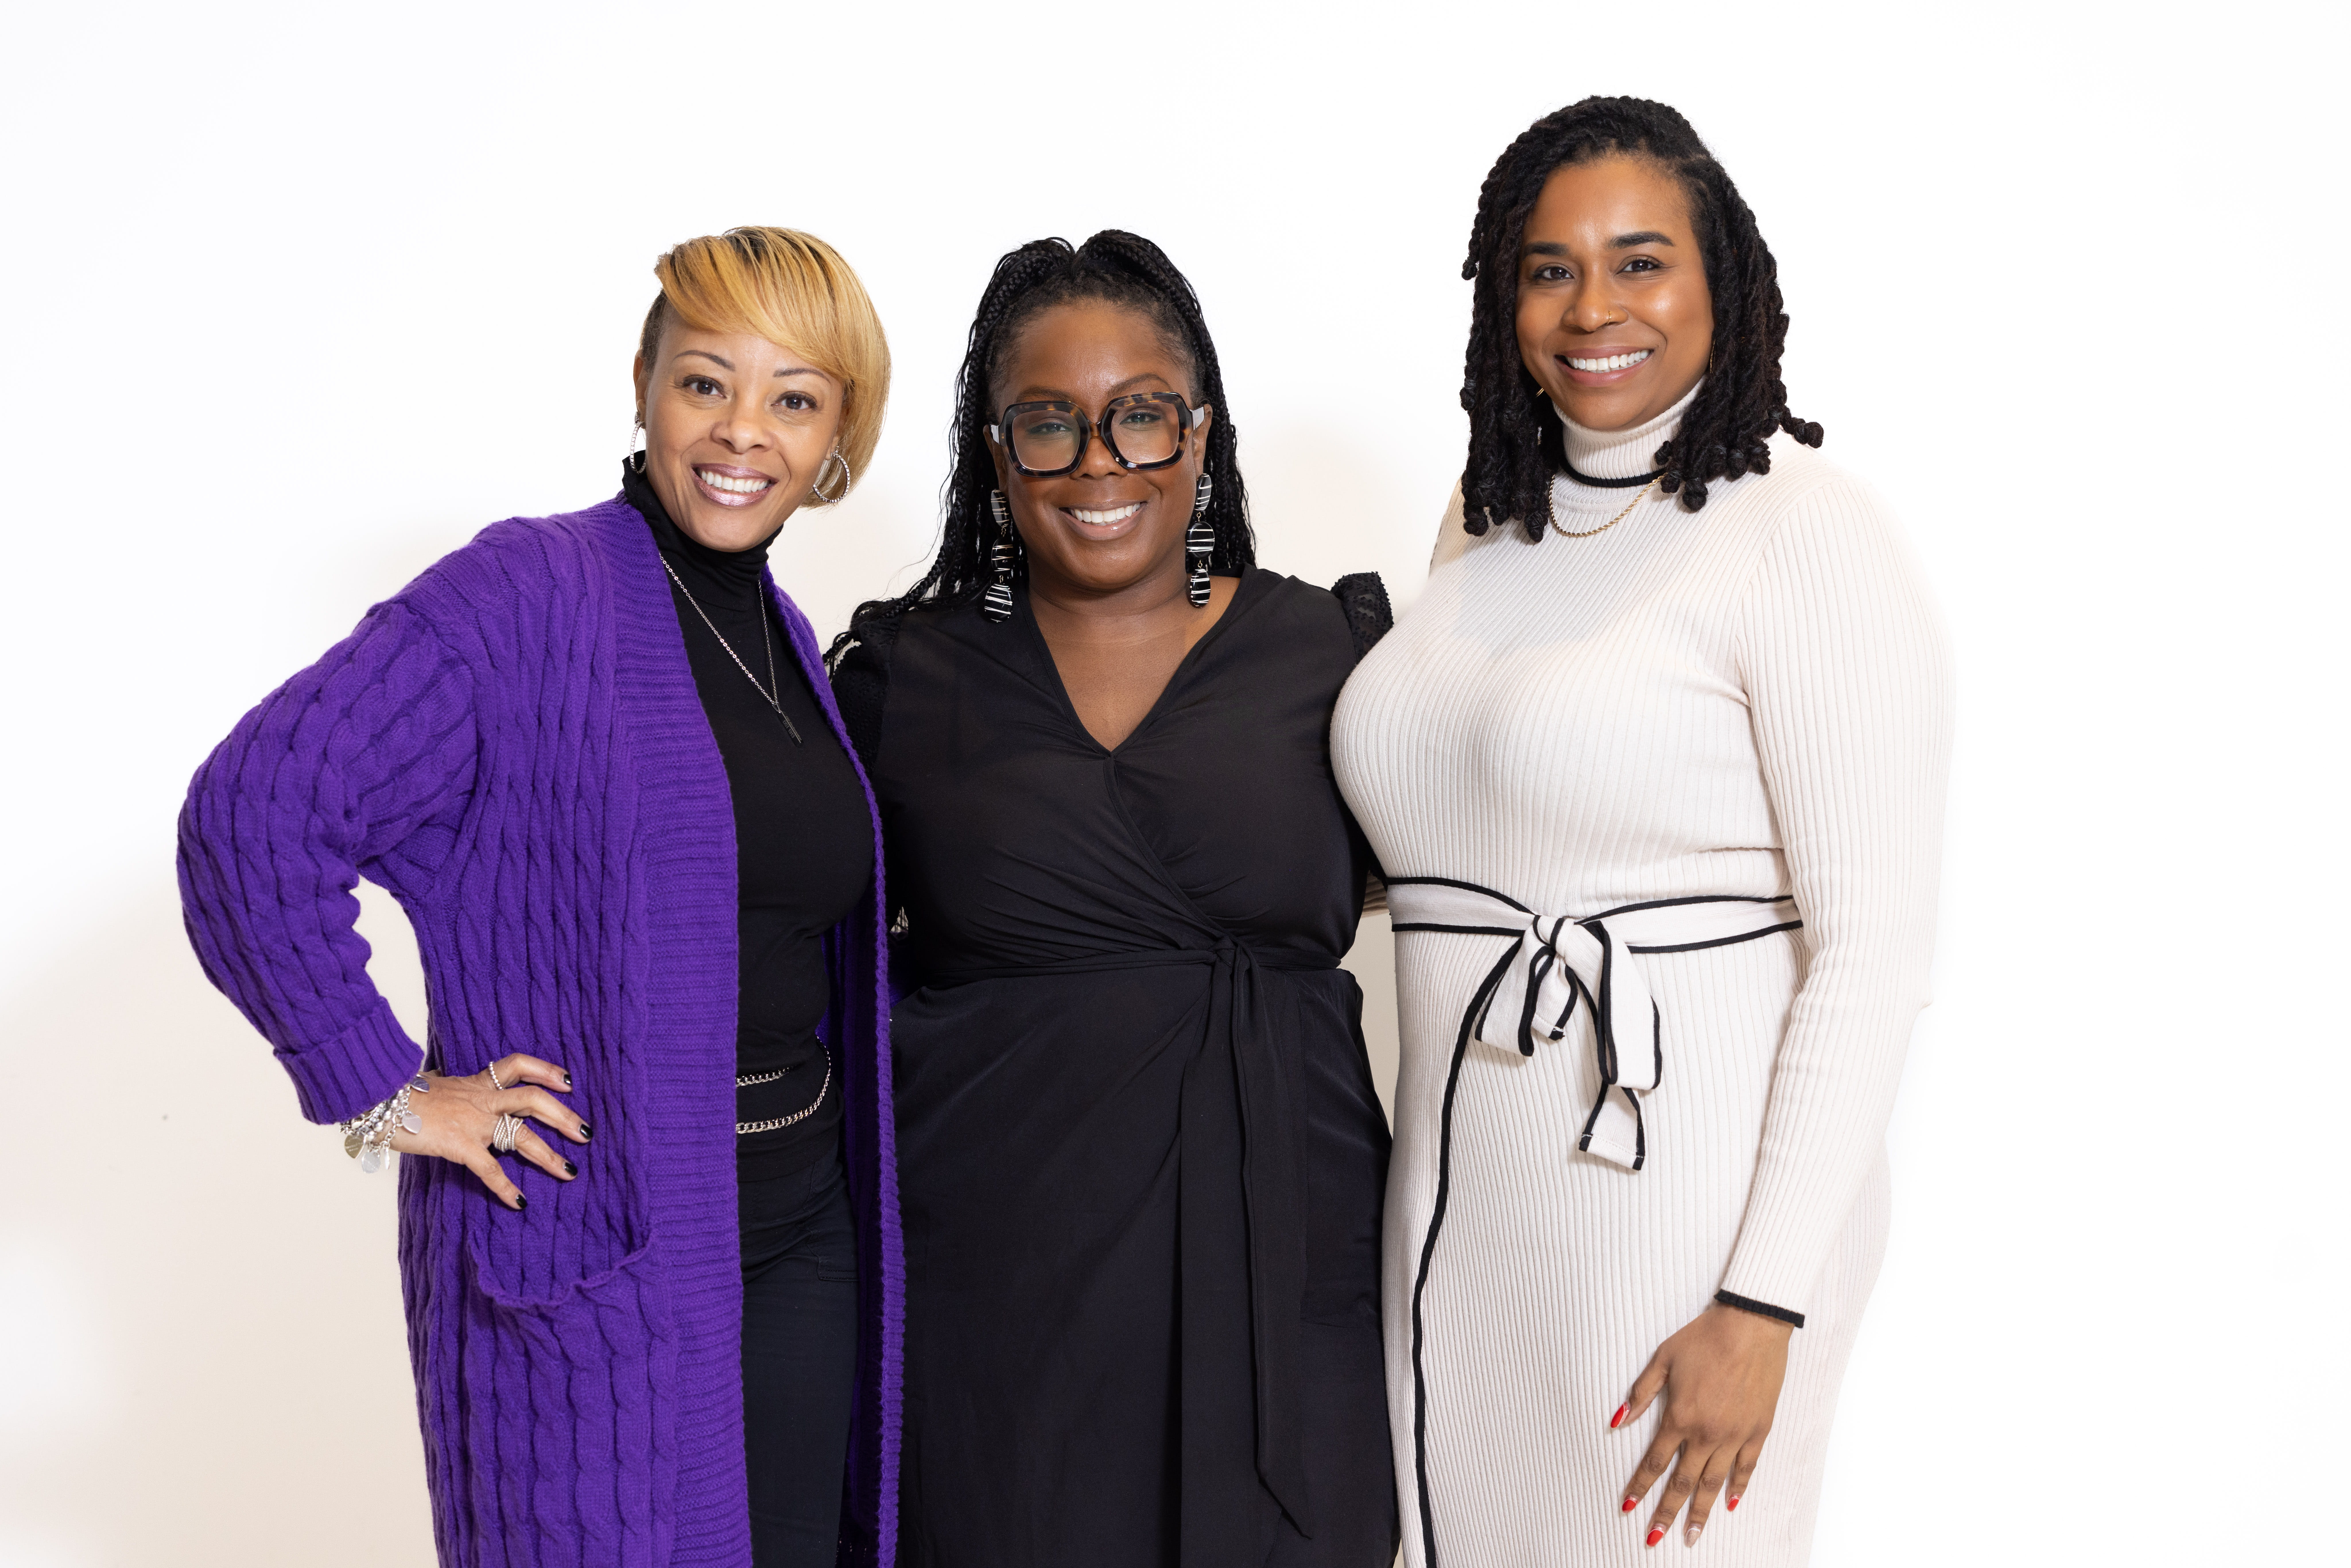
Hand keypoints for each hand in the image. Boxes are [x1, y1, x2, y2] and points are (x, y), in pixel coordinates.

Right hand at [387, 1054, 590, 1210]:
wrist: (378, 1103)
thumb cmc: (402, 1096)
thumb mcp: (432, 1083)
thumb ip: (447, 1085)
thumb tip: (440, 1079)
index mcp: (477, 1083)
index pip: (518, 1065)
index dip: (546, 1070)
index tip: (567, 1081)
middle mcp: (481, 1099)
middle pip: (532, 1099)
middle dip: (563, 1116)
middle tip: (586, 1133)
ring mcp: (473, 1122)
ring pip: (521, 1133)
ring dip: (548, 1154)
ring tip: (569, 1171)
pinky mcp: (459, 1144)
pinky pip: (489, 1168)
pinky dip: (505, 1186)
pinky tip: (519, 1201)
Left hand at [1615, 1302, 1791, 1547]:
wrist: (1750, 1325)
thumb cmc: (1703, 1337)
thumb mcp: (1663, 1359)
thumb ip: (1641, 1394)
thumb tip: (1616, 1421)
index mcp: (1680, 1417)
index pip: (1655, 1462)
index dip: (1640, 1486)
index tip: (1627, 1508)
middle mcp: (1707, 1433)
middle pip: (1683, 1483)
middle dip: (1667, 1513)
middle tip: (1655, 1539)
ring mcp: (1735, 1434)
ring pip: (1714, 1483)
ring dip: (1701, 1512)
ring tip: (1692, 1537)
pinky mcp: (1758, 1430)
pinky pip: (1747, 1467)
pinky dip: (1738, 1488)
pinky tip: (1730, 1505)